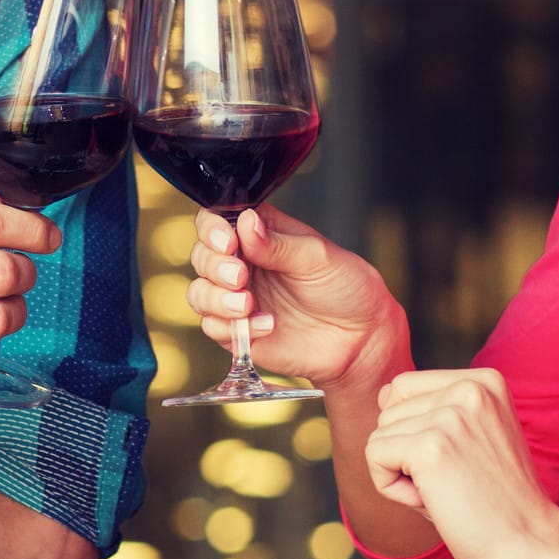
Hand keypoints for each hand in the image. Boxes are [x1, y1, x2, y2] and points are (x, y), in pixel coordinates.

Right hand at [184, 205, 402, 392]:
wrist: (360, 338)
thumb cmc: (345, 288)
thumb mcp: (317, 257)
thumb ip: (277, 244)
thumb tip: (244, 221)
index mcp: (259, 234)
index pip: (216, 220)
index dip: (212, 229)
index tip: (228, 242)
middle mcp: (242, 263)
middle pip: (201, 256)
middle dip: (214, 266)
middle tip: (240, 276)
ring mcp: (237, 298)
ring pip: (198, 293)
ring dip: (216, 298)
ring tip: (247, 304)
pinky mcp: (238, 332)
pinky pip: (213, 328)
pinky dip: (232, 327)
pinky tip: (266, 326)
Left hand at [365, 368, 558, 558]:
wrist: (530, 548)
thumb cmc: (496, 502)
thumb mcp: (469, 439)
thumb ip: (429, 410)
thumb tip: (383, 393)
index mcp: (483, 380)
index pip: (404, 388)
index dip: (416, 433)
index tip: (459, 463)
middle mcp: (469, 388)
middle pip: (388, 411)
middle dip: (406, 455)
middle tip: (455, 483)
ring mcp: (451, 415)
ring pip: (379, 436)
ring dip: (401, 474)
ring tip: (449, 492)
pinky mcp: (430, 446)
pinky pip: (374, 457)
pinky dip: (392, 489)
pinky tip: (433, 502)